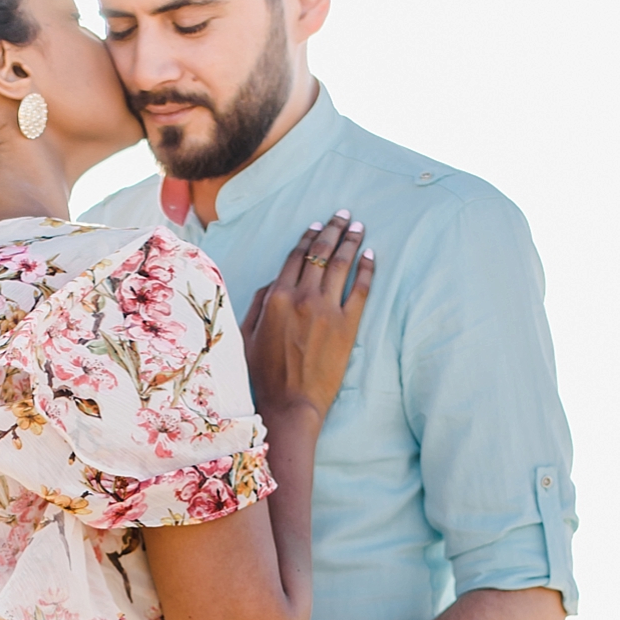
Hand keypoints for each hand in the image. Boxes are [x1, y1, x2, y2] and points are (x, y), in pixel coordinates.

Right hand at [240, 211, 372, 426]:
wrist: (290, 403)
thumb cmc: (264, 375)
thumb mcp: (247, 335)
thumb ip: (258, 303)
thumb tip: (273, 283)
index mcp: (275, 297)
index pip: (296, 257)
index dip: (308, 238)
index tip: (318, 225)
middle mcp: (301, 297)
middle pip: (321, 254)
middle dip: (333, 230)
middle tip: (342, 215)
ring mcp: (326, 310)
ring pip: (341, 265)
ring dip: (351, 241)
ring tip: (358, 226)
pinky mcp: (347, 326)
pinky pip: (360, 289)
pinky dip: (367, 269)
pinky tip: (371, 255)